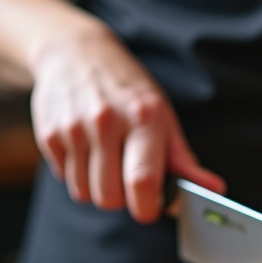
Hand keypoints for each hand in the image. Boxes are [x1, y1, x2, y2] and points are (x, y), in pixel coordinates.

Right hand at [29, 25, 223, 221]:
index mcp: (143, 118)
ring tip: (106, 160)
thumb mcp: (162, 116)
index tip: (151, 208)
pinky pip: (65, 179)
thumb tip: (212, 190)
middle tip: (127, 179)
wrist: (76, 54)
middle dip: (121, 199)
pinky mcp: (49, 134)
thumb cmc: (128, 91)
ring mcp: (74, 128)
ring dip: (97, 187)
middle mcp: (106, 121)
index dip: (148, 207)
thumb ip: (182, 159)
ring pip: (85, 193)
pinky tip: (86, 150)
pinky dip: (77, 174)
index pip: (143, 181)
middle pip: (110, 197)